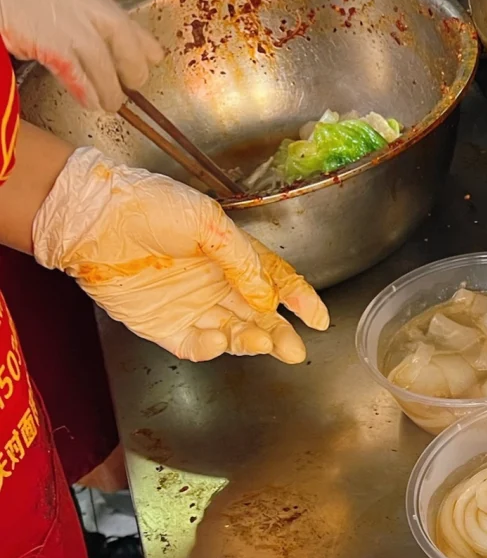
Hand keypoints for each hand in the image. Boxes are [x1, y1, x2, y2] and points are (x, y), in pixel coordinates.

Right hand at [0, 0, 162, 111]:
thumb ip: (65, 4)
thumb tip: (80, 29)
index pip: (118, 14)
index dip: (139, 39)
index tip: (153, 55)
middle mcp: (76, 0)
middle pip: (121, 34)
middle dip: (133, 63)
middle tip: (135, 84)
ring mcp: (65, 21)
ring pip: (101, 60)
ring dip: (109, 86)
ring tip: (111, 104)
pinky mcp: (50, 42)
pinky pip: (77, 72)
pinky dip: (87, 89)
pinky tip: (91, 102)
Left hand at [32, 146, 327, 361]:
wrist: (95, 221)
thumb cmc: (149, 208)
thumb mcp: (207, 222)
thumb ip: (242, 260)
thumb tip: (268, 297)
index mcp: (232, 255)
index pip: (276, 281)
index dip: (300, 300)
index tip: (319, 320)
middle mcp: (217, 284)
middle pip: (260, 315)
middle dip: (281, 333)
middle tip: (295, 349)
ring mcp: (192, 308)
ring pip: (235, 334)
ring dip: (252, 341)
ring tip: (263, 342)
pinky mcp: (165, 328)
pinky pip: (197, 345)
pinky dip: (212, 347)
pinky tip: (219, 337)